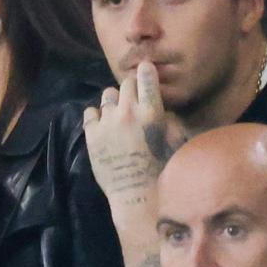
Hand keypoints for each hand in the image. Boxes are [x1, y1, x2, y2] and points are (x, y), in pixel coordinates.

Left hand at [83, 62, 186, 207]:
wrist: (138, 195)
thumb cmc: (163, 170)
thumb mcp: (176, 140)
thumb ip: (170, 118)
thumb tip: (163, 105)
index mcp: (151, 111)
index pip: (145, 76)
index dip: (145, 71)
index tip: (145, 71)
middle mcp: (127, 111)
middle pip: (126, 83)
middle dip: (132, 88)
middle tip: (135, 101)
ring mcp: (107, 122)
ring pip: (107, 95)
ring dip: (115, 102)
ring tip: (119, 115)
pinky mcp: (91, 135)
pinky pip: (90, 112)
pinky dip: (97, 116)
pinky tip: (104, 126)